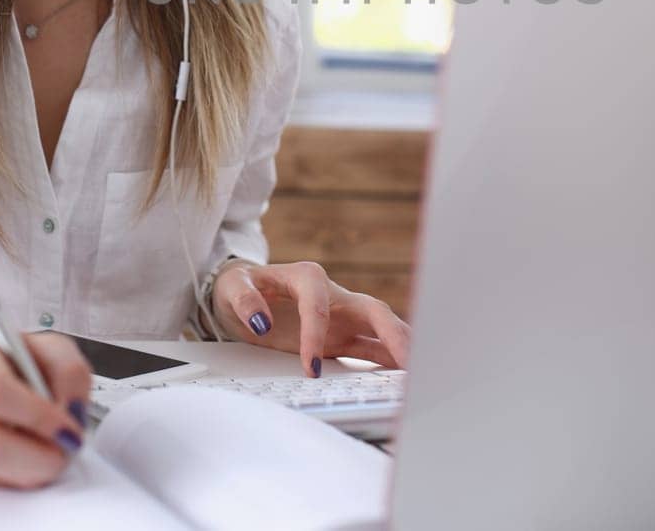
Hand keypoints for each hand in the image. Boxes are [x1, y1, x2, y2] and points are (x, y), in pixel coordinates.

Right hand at [0, 329, 93, 487]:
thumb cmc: (18, 360)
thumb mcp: (53, 349)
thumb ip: (70, 373)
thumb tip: (71, 413)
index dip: (36, 417)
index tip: (68, 430)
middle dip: (36, 457)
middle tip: (65, 452)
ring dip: (29, 469)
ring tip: (51, 453)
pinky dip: (14, 474)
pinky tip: (27, 455)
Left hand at [210, 260, 411, 376]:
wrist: (242, 295)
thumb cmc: (239, 287)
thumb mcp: (232, 287)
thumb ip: (243, 299)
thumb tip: (260, 320)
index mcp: (308, 277)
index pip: (319, 306)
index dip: (316, 337)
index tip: (311, 369)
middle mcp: (333, 295)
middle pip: (373, 309)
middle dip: (393, 333)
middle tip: (410, 361)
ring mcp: (342, 317)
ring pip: (381, 328)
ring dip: (402, 347)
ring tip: (423, 372)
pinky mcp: (342, 337)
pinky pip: (371, 348)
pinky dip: (390, 360)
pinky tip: (406, 378)